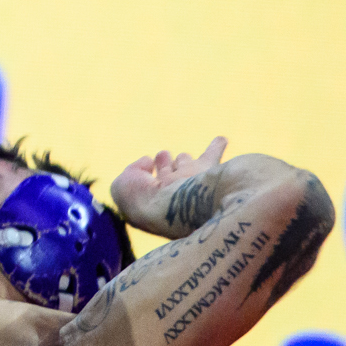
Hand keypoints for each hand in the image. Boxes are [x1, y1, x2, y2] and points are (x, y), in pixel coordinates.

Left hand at [110, 135, 228, 238]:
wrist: (169, 206)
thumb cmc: (142, 199)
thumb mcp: (124, 185)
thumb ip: (134, 171)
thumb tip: (149, 161)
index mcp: (151, 198)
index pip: (147, 182)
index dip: (143, 171)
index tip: (147, 162)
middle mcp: (172, 191)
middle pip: (169, 175)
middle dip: (166, 165)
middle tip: (163, 156)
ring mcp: (189, 180)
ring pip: (187, 165)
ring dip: (184, 160)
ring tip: (184, 157)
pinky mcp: (207, 171)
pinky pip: (212, 156)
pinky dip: (216, 147)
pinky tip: (221, 140)